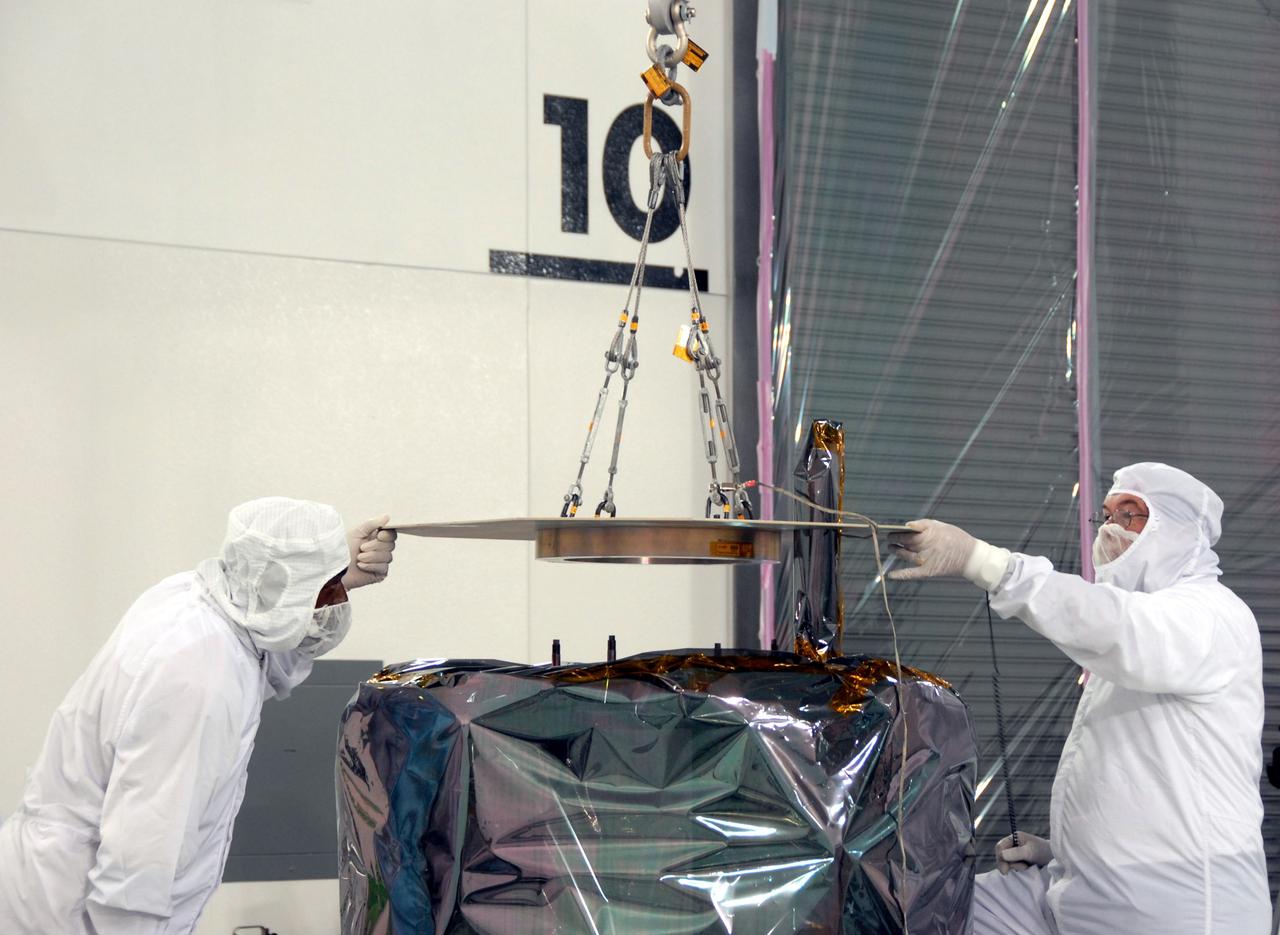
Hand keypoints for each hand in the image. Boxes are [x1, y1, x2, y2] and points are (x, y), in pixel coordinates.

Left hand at [340, 515, 396, 589]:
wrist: (334, 567)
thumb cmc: (342, 549)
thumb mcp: (357, 532)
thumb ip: (372, 524)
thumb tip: (387, 517)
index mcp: (375, 538)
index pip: (391, 535)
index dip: (387, 535)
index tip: (379, 535)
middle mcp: (380, 549)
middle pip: (390, 545)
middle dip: (375, 546)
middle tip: (361, 548)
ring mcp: (380, 562)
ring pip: (387, 557)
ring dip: (371, 557)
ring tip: (358, 558)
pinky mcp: (379, 573)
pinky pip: (382, 567)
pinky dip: (370, 566)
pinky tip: (360, 566)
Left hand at [887, 519, 1010, 589]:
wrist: (970, 556)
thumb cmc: (955, 539)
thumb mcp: (941, 526)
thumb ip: (923, 525)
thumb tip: (907, 525)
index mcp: (929, 533)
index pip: (907, 531)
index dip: (897, 531)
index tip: (890, 529)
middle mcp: (925, 545)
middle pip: (904, 542)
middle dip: (894, 539)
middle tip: (889, 537)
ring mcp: (925, 559)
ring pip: (905, 554)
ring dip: (896, 550)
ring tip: (891, 547)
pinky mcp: (927, 571)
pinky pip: (911, 573)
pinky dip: (900, 575)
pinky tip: (890, 575)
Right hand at [995, 832, 1052, 873]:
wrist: (1057, 859)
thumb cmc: (1044, 852)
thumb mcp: (1030, 852)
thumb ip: (1016, 853)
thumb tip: (1002, 855)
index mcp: (1014, 838)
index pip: (1000, 847)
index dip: (1000, 858)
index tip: (1006, 870)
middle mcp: (1013, 844)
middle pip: (1002, 856)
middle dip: (1009, 864)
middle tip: (1022, 869)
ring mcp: (1016, 853)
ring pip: (1007, 862)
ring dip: (1015, 867)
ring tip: (1027, 868)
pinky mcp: (1020, 861)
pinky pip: (1013, 866)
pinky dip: (1018, 870)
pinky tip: (1026, 870)